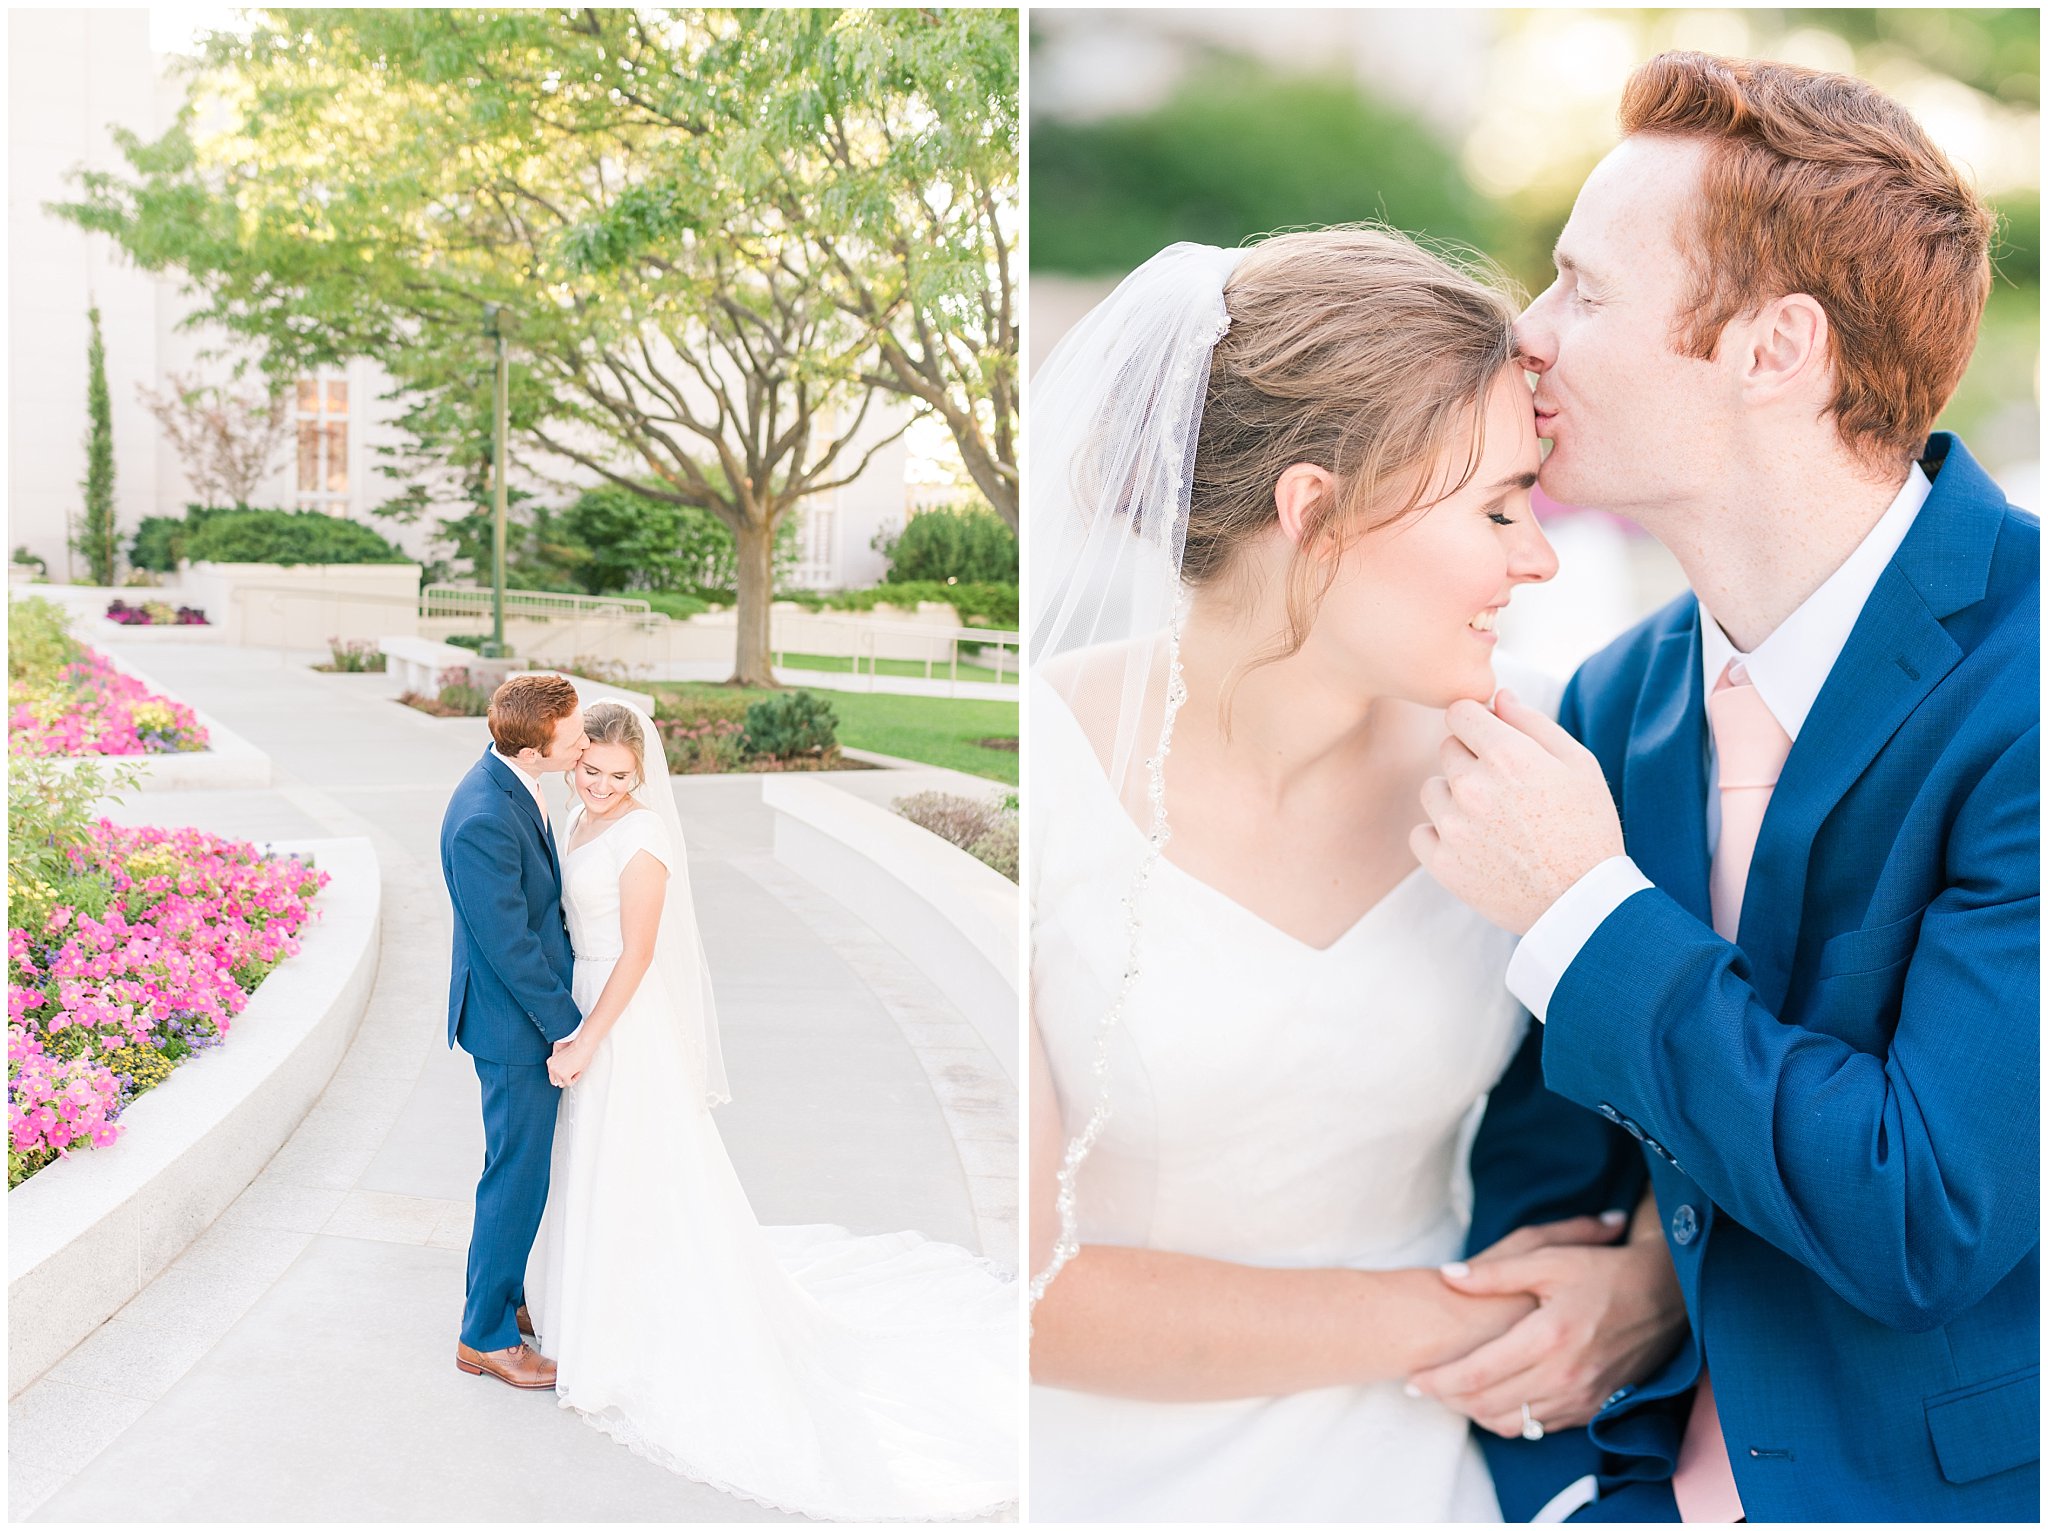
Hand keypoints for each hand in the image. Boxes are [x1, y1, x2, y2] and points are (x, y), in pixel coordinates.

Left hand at [547, 1036, 589, 1087]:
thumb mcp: (563, 1058)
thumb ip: (559, 1067)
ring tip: (575, 1069)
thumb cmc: (576, 1050)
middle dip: (564, 1079)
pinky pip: (569, 1083)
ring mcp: (557, 1072)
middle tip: (572, 1071)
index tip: (566, 1072)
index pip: (551, 1076)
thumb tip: (560, 1080)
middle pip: (555, 1082)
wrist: (582, 1046)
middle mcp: (551, 1067)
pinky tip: (577, 1070)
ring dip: (570, 1078)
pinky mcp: (564, 1075)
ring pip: (562, 1083)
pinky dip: (575, 1079)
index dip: (560, 1076)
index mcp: (550, 1062)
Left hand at [1406, 1212, 1685, 1437]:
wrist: (1664, 1296)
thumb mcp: (1547, 1258)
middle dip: (1449, 1400)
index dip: (1439, 1380)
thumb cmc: (1601, 1270)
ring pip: (1513, 1423)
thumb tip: (1447, 1276)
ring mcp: (1582, 1397)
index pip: (1477, 1373)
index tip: (1412, 1378)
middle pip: (1488, 1404)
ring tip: (1453, 1393)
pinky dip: (1511, 1419)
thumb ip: (1494, 1272)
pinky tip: (1493, 1399)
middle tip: (1424, 1387)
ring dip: (1476, 1412)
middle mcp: (1564, 1375)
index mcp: (1547, 1337)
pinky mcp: (1594, 1408)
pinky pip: (1541, 1427)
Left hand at [1411, 689, 1624, 933]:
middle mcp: (1473, 786)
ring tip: (1492, 820)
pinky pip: (1421, 832)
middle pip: (1447, 749)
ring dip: (1453, 797)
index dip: (1476, 723)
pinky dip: (1440, 835)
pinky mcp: (1442, 862)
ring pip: (1431, 789)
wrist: (1582, 904)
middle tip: (1506, 790)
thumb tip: (1498, 697)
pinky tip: (1473, 844)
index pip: (1459, 712)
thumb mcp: (1579, 765)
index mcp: (1507, 755)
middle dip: (1470, 759)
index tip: (1491, 740)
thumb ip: (1533, 724)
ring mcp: (1453, 826)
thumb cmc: (1588, 830)